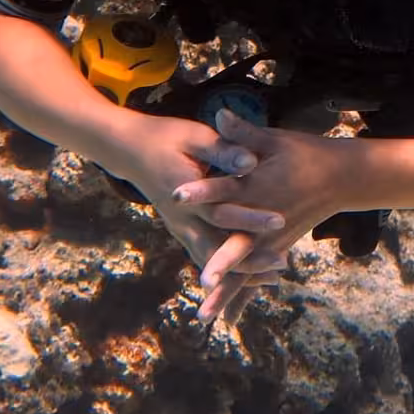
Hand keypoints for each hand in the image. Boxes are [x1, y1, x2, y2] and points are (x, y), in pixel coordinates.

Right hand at [97, 113, 288, 306]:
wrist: (131, 151)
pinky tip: (254, 274)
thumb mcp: (194, 136)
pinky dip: (228, 269)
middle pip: (215, 249)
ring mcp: (180, 229)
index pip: (220, 212)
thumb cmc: (167, 138)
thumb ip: (223, 150)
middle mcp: (181, 219)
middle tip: (282, 262)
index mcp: (185, 194)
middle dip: (249, 260)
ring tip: (275, 276)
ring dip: (240, 271)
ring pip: (210, 259)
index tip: (280, 221)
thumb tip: (251, 161)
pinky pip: (205, 256)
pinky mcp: (183, 231)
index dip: (249, 218)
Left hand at [173, 109, 363, 321]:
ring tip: (204, 315)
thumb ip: (243, 133)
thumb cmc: (305, 154)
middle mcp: (265, 219)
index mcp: (260, 187)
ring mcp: (272, 239)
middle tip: (203, 281)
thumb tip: (218, 115)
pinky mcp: (277, 250)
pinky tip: (227, 319)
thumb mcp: (274, 140)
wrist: (342, 178)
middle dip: (220, 262)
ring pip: (247, 270)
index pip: (226, 188)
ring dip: (227, 293)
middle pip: (239, 243)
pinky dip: (242, 296)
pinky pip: (256, 277)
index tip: (177, 195)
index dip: (202, 190)